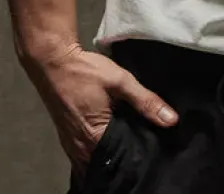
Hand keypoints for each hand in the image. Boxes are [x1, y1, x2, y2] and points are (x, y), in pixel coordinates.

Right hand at [24, 42, 178, 179]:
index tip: (154, 151)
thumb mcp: (119, 80)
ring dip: (109, 155)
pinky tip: (110, 140)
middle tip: (144, 147)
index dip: (138, 157)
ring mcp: (70, 144)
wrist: (52, 59)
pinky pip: (84, 154)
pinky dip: (97, 150)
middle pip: (107, 164)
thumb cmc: (84, 70)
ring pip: (94, 161)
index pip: (122, 161)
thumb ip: (145, 101)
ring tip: (128, 144)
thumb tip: (172, 120)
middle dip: (124, 159)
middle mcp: (80, 148)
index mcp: (95, 138)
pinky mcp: (66, 136)